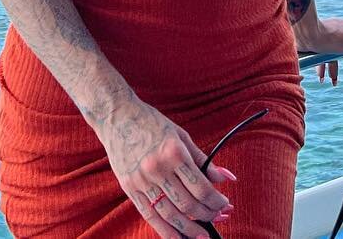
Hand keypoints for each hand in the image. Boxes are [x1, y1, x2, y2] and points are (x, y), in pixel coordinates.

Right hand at [94, 95, 235, 237]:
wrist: (117, 116)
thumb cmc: (152, 123)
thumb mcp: (181, 136)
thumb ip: (202, 160)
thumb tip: (226, 178)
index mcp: (174, 153)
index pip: (201, 188)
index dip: (216, 202)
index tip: (224, 205)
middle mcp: (158, 168)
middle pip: (188, 204)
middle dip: (207, 216)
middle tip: (218, 218)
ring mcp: (142, 181)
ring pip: (170, 215)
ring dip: (189, 229)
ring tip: (202, 235)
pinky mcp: (130, 188)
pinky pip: (150, 216)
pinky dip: (166, 231)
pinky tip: (178, 238)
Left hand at [295, 12, 342, 85]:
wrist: (306, 34)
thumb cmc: (331, 39)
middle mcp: (341, 29)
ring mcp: (329, 34)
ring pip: (335, 53)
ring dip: (334, 69)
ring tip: (333, 81)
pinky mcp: (318, 41)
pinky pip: (322, 55)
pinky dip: (323, 67)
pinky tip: (320, 77)